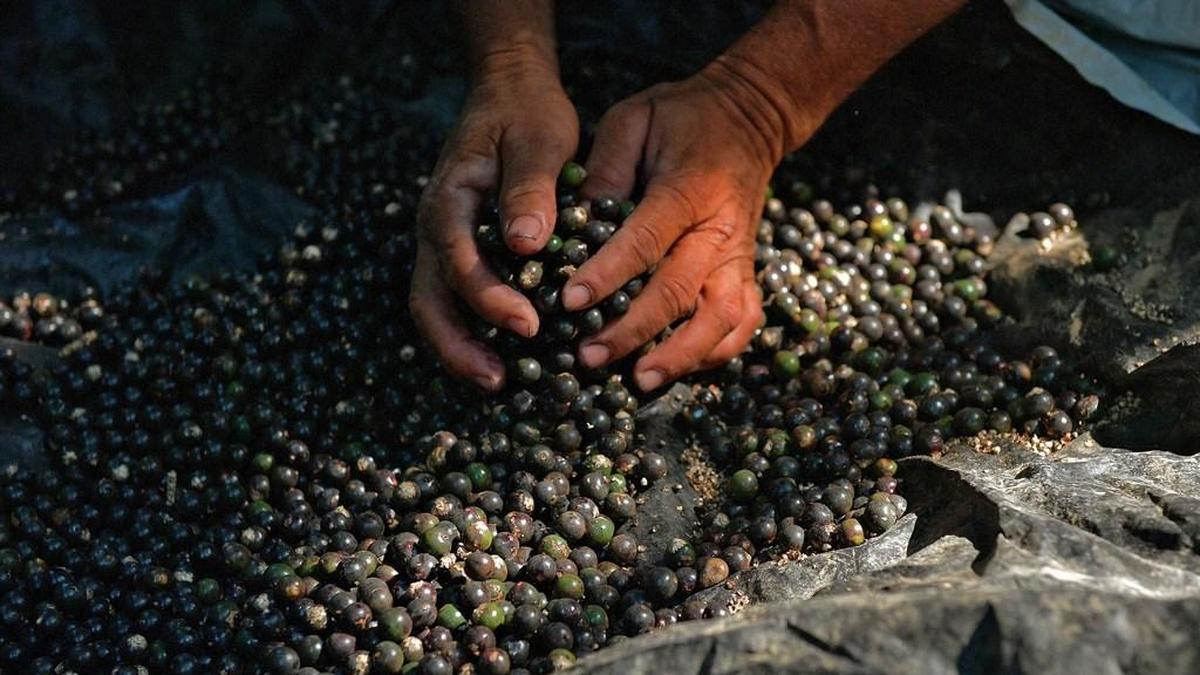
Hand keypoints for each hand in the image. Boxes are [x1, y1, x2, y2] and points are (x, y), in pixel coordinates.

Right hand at [409, 50, 578, 390]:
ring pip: (434, 305)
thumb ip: (530, 188)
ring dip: (460, 348)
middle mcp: (435, 228)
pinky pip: (455, 299)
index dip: (489, 300)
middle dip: (458, 346)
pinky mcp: (460, 249)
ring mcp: (443, 242)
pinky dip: (473, 331)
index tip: (530, 326)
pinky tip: (505, 355)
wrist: (507, 90)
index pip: (458, 262)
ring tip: (497, 383)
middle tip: (497, 382)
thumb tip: (525, 245)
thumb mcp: (538, 140)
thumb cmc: (526, 112)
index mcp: (449, 201)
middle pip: (428, 299)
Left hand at [564, 60, 804, 390]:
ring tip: (639, 380)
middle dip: (632, 330)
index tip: (570, 301)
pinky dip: (716, 353)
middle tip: (588, 355)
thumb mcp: (634, 120)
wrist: (751, 116)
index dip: (607, 275)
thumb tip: (574, 220)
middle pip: (679, 291)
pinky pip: (742, 323)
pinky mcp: (746, 272)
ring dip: (681, 355)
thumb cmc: (681, 118)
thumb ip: (606, 167)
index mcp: (688, 189)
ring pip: (720, 318)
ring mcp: (738, 257)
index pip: (645, 240)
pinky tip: (680, 371)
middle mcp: (718, 231)